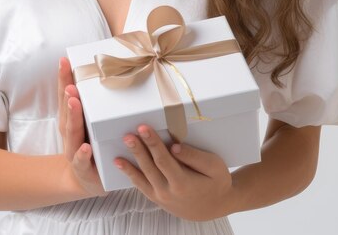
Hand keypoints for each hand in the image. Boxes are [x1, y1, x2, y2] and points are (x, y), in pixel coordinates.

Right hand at [57, 56, 107, 197]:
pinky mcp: (84, 169)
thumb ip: (97, 102)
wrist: (87, 179)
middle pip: (67, 112)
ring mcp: (74, 150)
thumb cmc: (92, 143)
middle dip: (68, 96)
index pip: (66, 95)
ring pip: (72, 133)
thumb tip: (109, 72)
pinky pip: (82, 162)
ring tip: (74, 103)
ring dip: (73, 117)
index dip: (64, 78)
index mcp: (72, 119)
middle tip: (71, 83)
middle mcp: (70, 133)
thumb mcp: (92, 121)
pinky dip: (82, 155)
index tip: (64, 61)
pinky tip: (86, 148)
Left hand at [115, 125, 235, 220]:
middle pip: (149, 167)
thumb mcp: (214, 167)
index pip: (163, 160)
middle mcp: (168, 192)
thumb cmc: (216, 183)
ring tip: (121, 147)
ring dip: (130, 161)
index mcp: (183, 183)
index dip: (152, 143)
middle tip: (128, 134)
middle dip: (138, 149)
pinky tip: (121, 163)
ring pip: (142, 177)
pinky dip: (130, 174)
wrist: (214, 207)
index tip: (144, 128)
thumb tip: (174, 147)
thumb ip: (194, 157)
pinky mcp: (157, 198)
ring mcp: (161, 197)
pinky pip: (141, 186)